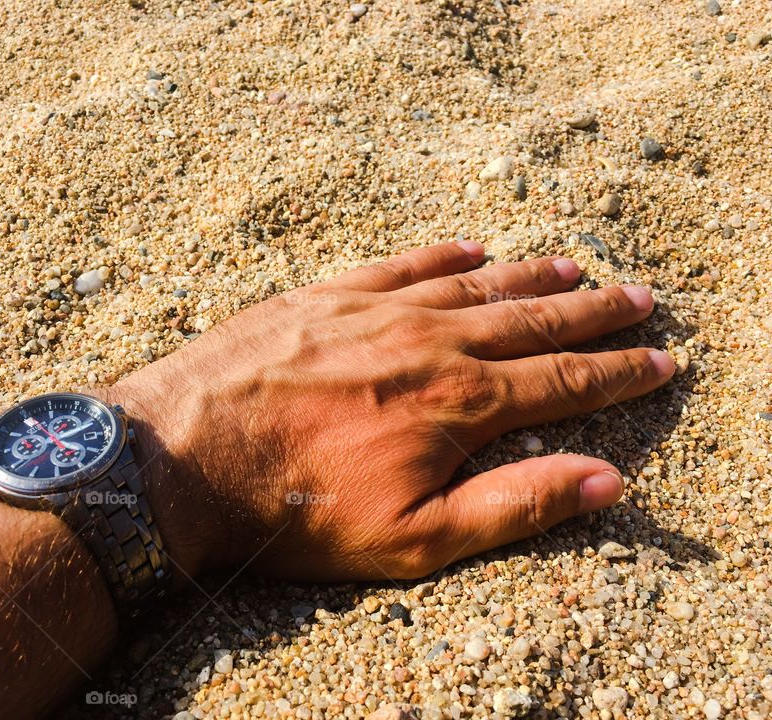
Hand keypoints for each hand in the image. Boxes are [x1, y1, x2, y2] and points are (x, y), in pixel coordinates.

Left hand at [108, 242, 673, 581]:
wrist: (182, 457)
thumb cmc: (294, 512)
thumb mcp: (412, 540)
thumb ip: (512, 508)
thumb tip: (606, 483)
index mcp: (460, 405)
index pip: (565, 381)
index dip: (621, 372)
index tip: (660, 358)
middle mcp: (430, 343)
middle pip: (533, 319)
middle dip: (594, 311)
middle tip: (638, 297)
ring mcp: (376, 310)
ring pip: (475, 284)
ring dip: (530, 276)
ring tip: (572, 266)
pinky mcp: (326, 296)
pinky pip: (401, 264)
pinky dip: (443, 255)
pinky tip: (470, 247)